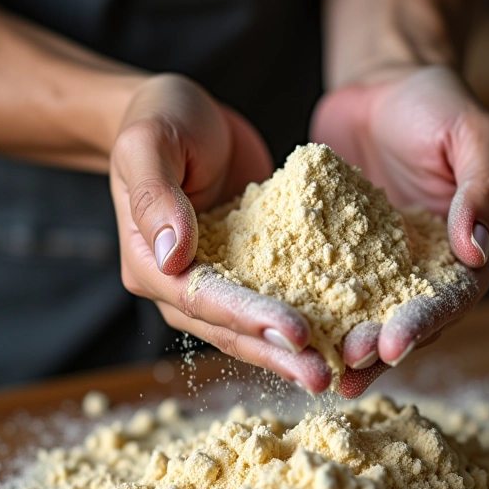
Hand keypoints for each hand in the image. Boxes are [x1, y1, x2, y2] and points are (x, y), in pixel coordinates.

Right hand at [110, 74, 331, 392]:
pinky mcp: (247, 268)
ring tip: (336, 372)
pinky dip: (301, 320)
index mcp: (150, 262)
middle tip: (324, 375)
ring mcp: (214, 280)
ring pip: (252, 329)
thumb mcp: (150, 144)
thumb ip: (156, 196)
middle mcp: (180, 284)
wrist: (182, 114)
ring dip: (291, 353)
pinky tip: (338, 336)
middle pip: (229, 328)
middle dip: (277, 353)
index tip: (296, 333)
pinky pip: (273, 299)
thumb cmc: (159, 118)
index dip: (249, 318)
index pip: (202, 298)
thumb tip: (173, 256)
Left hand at [310, 65, 488, 396]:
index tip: (392, 345)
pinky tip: (284, 328)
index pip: (449, 299)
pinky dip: (308, 308)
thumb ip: (482, 188)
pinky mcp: (336, 251)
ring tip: (317, 373)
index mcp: (462, 250)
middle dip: (376, 349)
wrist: (381, 85)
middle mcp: (420, 267)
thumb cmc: (435, 104)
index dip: (422, 324)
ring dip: (342, 345)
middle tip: (345, 369)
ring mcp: (375, 264)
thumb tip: (476, 249)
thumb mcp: (472, 135)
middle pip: (404, 321)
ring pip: (363, 314)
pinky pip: (323, 284)